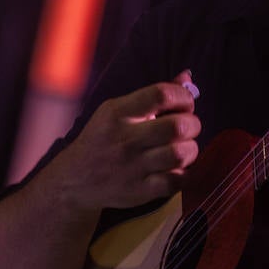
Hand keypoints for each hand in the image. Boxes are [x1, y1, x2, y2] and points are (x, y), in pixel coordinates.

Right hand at [49, 70, 201, 212]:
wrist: (75, 180)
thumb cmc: (104, 139)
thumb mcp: (118, 110)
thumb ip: (155, 94)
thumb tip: (188, 77)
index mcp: (118, 113)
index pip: (161, 94)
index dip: (183, 97)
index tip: (185, 104)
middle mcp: (125, 139)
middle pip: (178, 126)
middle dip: (193, 124)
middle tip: (187, 129)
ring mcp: (132, 167)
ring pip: (181, 154)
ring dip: (191, 150)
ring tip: (183, 149)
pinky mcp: (138, 191)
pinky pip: (176, 181)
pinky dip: (184, 174)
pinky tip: (176, 169)